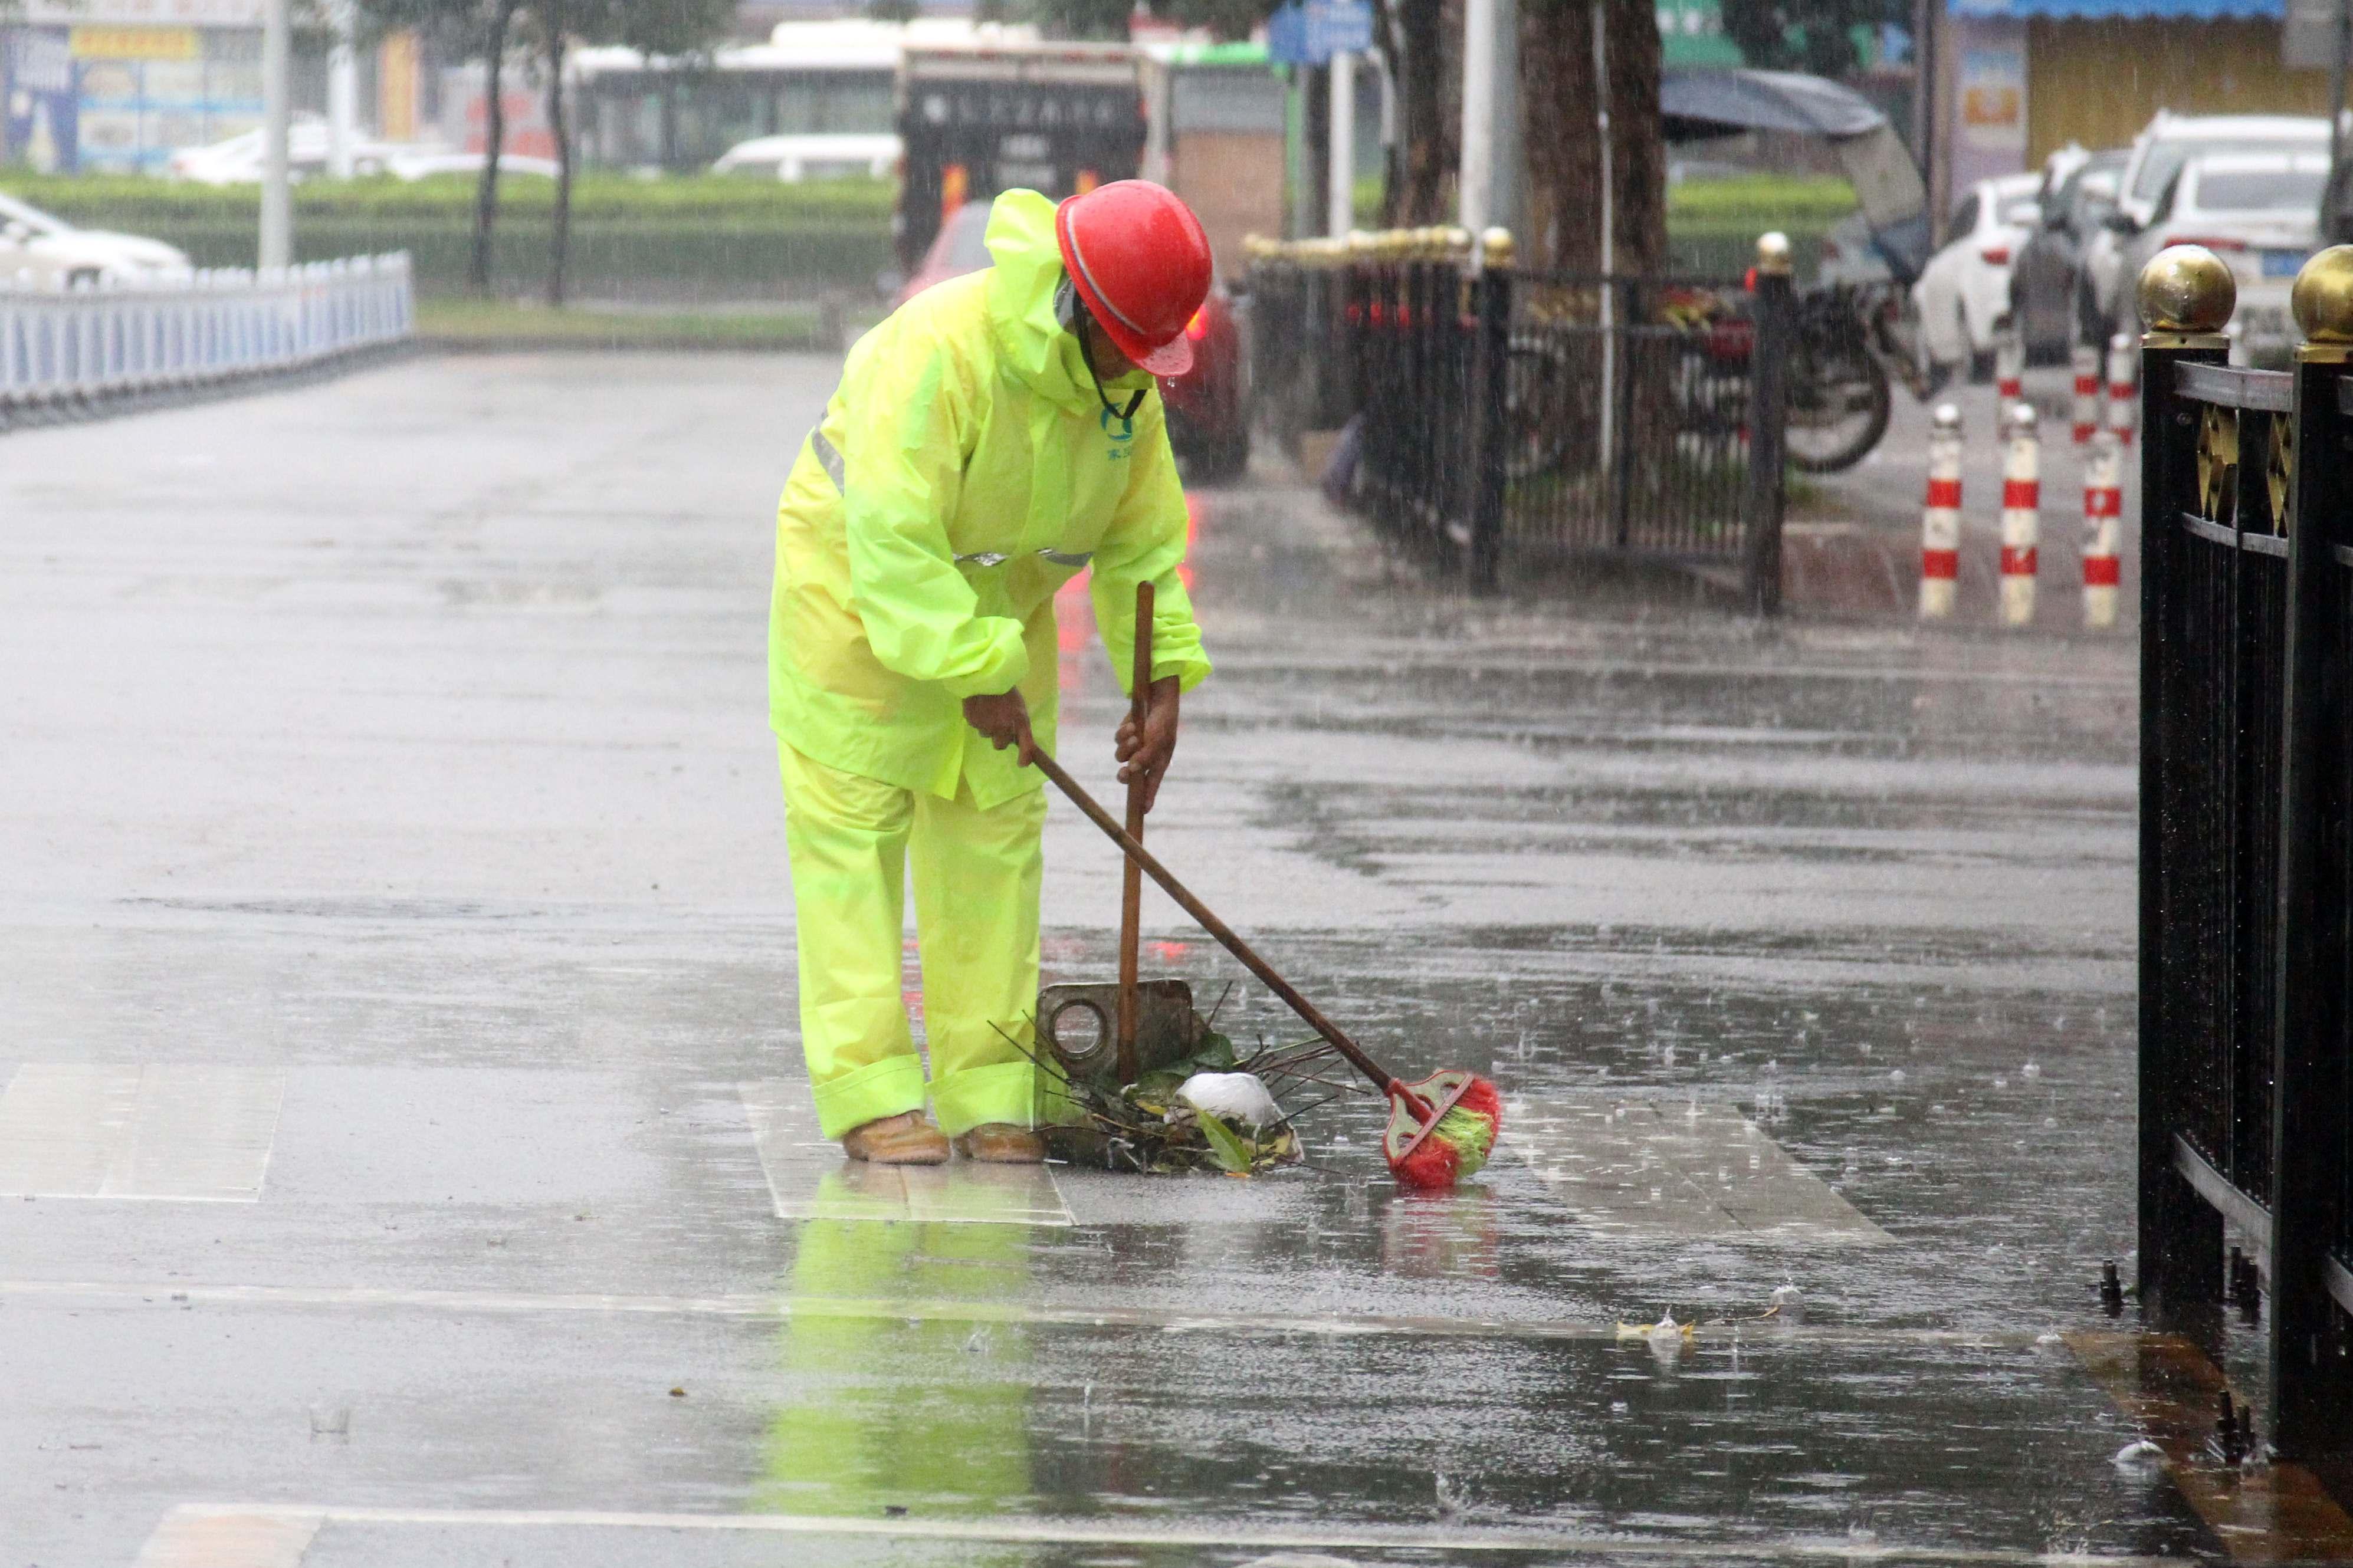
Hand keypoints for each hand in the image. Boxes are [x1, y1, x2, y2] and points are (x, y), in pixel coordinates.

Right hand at [963, 688, 1036, 766]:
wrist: (986, 674)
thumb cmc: (1006, 691)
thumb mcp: (1019, 708)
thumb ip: (1021, 726)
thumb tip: (1021, 746)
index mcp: (1020, 720)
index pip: (1027, 745)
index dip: (1025, 757)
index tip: (1021, 764)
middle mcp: (1004, 726)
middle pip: (1000, 745)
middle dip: (1000, 737)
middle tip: (998, 721)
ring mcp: (987, 725)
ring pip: (986, 735)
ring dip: (987, 727)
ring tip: (988, 709)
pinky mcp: (972, 721)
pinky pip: (975, 726)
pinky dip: (977, 719)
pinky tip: (980, 706)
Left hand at [1115, 675, 1181, 814]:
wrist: (1158, 696)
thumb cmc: (1164, 721)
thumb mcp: (1159, 740)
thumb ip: (1147, 756)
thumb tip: (1133, 770)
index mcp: (1159, 762)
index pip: (1151, 785)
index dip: (1146, 798)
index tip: (1142, 811)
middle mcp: (1145, 757)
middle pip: (1130, 776)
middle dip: (1126, 775)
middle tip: (1124, 774)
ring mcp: (1134, 746)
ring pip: (1121, 757)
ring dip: (1126, 747)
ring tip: (1135, 735)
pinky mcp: (1126, 734)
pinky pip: (1117, 740)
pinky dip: (1123, 734)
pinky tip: (1131, 725)